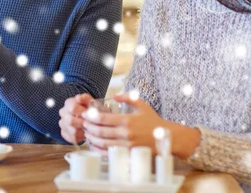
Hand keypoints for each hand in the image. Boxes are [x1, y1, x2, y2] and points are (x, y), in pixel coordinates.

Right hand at [58, 93, 93, 144]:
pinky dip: (80, 137)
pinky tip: (84, 133)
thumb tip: (78, 98)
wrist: (90, 116)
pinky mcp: (64, 133)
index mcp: (68, 103)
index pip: (72, 108)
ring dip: (82, 131)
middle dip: (82, 123)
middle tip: (90, 123)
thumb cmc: (91, 108)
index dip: (82, 112)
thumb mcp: (91, 101)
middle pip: (70, 121)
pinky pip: (72, 138)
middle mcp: (63, 112)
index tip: (90, 114)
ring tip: (89, 128)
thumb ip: (85, 98)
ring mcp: (62, 123)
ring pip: (72, 131)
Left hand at [82, 92, 200, 157]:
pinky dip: (98, 150)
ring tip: (87, 133)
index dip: (91, 117)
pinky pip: (109, 153)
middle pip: (100, 131)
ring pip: (102, 143)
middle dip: (88, 127)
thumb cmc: (153, 121)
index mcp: (127, 120)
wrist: (166, 138)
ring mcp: (126, 145)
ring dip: (91, 138)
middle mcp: (125, 133)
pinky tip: (94, 145)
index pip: (103, 119)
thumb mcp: (142, 105)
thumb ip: (127, 98)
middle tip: (83, 124)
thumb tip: (114, 95)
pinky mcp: (128, 154)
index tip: (86, 115)